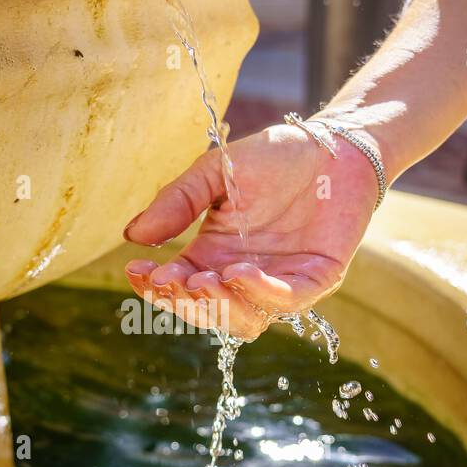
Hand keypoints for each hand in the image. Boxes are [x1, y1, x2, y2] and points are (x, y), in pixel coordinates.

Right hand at [123, 122, 382, 339]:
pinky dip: (262, 293)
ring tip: (205, 280)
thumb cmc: (275, 156)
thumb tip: (133, 235)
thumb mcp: (215, 173)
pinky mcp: (316, 279)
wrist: (333, 144)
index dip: (155, 287)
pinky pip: (288, 302)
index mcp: (213, 255)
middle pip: (207, 314)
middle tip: (173, 278)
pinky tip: (240, 272)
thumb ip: (178, 202)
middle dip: (185, 303)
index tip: (138, 270)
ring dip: (220, 307)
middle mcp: (242, 276)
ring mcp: (279, 283)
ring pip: (244, 322)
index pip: (177, 287)